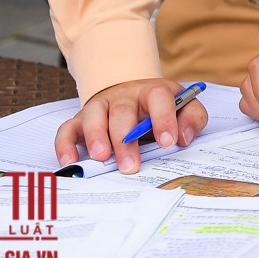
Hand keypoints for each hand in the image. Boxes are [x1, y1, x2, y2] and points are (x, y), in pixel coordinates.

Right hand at [53, 78, 208, 174]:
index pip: (159, 98)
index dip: (164, 119)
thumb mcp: (184, 107)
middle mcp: (124, 96)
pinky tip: (71, 162)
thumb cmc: (160, 108)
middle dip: (126, 139)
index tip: (168, 142)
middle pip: (123, 112)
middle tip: (130, 166)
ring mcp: (101, 106)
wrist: (133, 94)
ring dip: (96, 137)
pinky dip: (65, 144)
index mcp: (153, 91)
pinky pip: (67, 129)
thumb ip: (192, 118)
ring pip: (93, 115)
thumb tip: (182, 137)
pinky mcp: (81, 120)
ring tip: (102, 158)